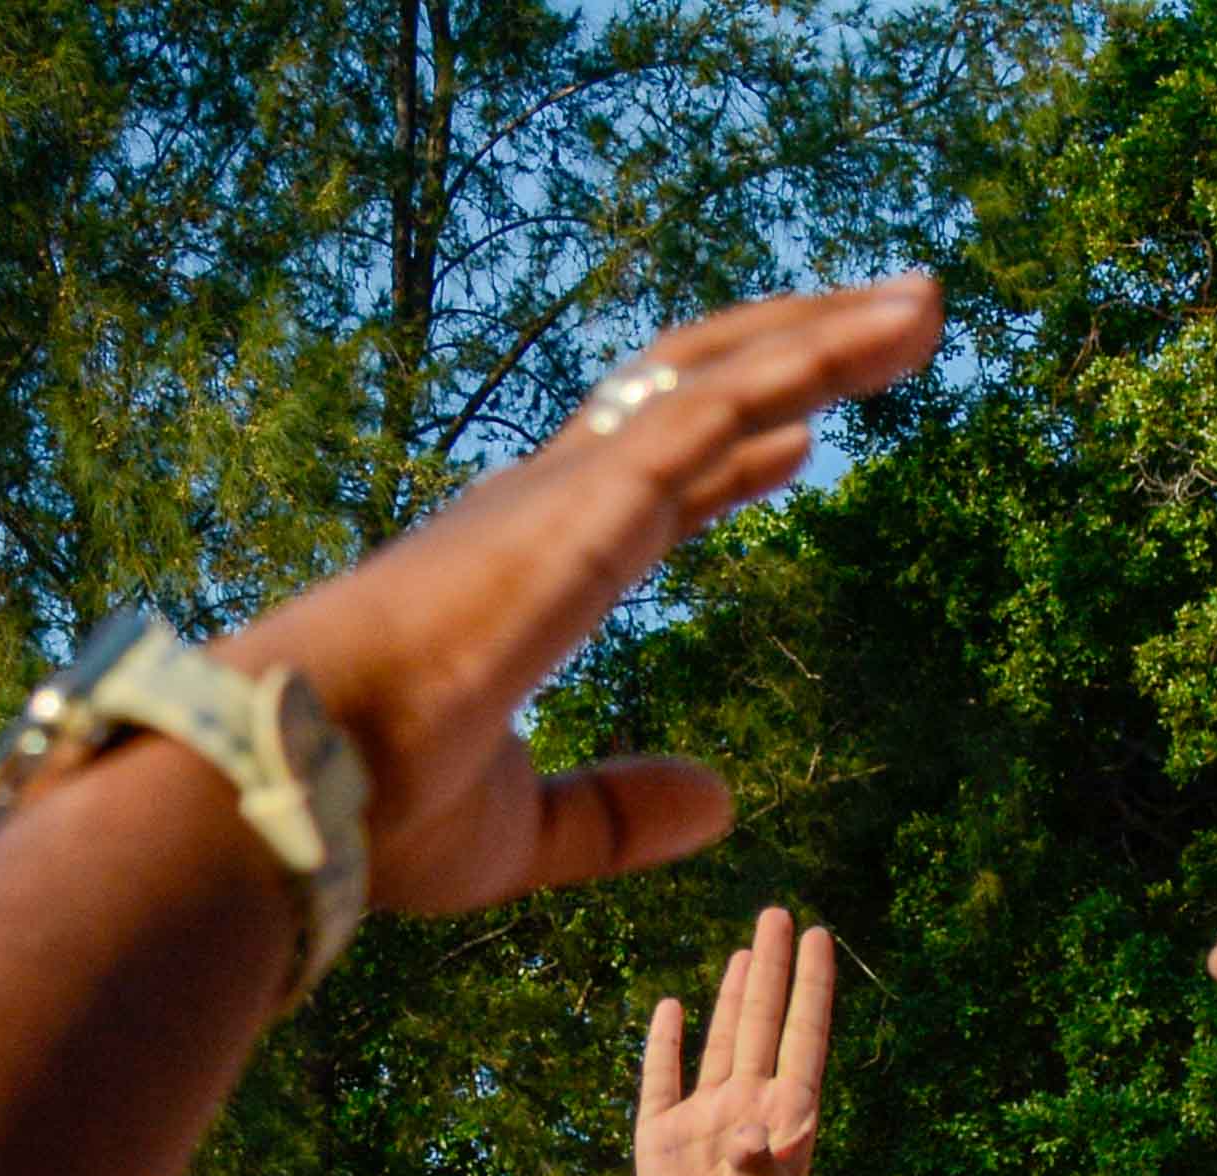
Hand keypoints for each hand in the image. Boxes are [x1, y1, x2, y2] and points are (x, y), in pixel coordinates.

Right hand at [220, 276, 940, 928]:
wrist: (291, 788)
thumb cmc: (372, 812)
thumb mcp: (525, 831)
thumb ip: (620, 812)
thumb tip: (725, 799)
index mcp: (529, 569)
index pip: (653, 487)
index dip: (734, 454)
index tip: (805, 438)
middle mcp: (549, 504)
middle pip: (696, 395)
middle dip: (797, 352)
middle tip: (900, 323)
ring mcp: (567, 492)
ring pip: (720, 376)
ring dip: (826, 333)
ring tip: (925, 303)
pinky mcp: (588, 502)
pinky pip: (715, 409)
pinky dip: (801, 366)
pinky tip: (869, 348)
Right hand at [632, 906, 834, 1175]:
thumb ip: (764, 1171)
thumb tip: (746, 1132)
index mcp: (787, 1116)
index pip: (803, 1035)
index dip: (811, 986)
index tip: (819, 936)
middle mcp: (749, 1105)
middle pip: (764, 1022)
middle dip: (772, 969)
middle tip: (779, 913)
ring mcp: (706, 1116)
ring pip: (723, 1039)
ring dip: (734, 995)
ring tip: (748, 949)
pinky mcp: (662, 1135)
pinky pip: (662, 1077)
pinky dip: (666, 1042)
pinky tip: (674, 1008)